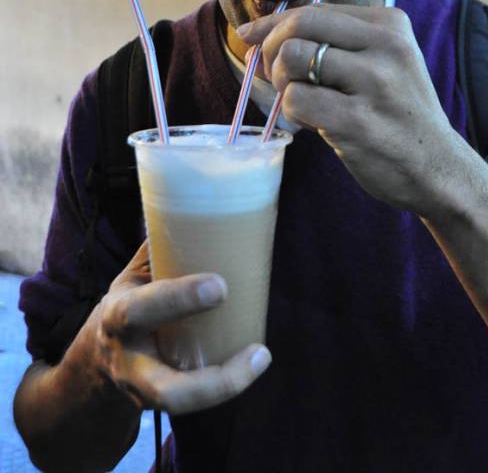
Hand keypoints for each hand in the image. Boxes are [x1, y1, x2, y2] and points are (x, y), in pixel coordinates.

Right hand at [91, 242, 270, 414]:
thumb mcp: (134, 276)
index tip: (220, 286)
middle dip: (213, 379)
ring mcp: (146, 391)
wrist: (95, 364)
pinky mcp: (165, 403)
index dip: (178, 300)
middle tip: (259, 352)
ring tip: (262, 356)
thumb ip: (163, 249)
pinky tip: (255, 360)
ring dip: (228, 386)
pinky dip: (228, 382)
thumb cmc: (129, 305)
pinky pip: (198, 400)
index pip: (141, 311)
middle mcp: (130, 362)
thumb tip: (207, 209)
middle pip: (166, 389)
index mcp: (118, 316)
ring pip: (184, 406)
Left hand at [238, 3, 467, 216]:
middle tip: (272, 74)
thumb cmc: (396, 114)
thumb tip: (260, 34)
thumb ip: (334, 43)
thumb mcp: (383, 63)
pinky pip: (296, 100)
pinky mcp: (358, 121)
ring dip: (281, 82)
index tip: (251, 37)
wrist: (436, 168)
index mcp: (390, 24)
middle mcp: (387, 46)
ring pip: (293, 58)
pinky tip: (309, 123)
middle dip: (270, 47)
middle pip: (300, 25)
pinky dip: (290, 112)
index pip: (315, 10)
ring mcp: (375, 83)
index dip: (274, 23)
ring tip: (297, 100)